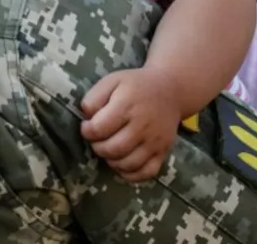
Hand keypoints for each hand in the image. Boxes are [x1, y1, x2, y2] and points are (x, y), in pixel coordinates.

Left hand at [80, 66, 184, 182]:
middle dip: (98, 147)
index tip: (87, 127)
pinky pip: (146, 173)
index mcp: (128, 105)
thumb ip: (94, 98)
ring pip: (128, 164)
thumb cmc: (135, 85)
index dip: (87, 131)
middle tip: (97, 140)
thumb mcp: (112, 81)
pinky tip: (122, 163)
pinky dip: (130, 174)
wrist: (170, 90)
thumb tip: (86, 117)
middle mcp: (143, 125)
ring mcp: (155, 141)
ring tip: (109, 149)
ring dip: (112, 161)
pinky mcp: (163, 152)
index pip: (100, 129)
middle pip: (113, 149)